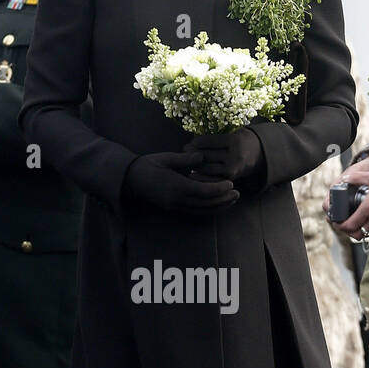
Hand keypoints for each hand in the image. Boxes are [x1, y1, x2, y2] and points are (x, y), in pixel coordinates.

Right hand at [123, 151, 238, 213]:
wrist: (130, 179)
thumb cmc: (148, 165)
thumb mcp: (167, 158)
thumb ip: (185, 159)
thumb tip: (202, 156)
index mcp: (176, 186)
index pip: (203, 191)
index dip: (219, 189)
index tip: (231, 183)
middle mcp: (177, 199)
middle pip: (206, 203)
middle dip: (223, 199)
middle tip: (238, 193)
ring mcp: (175, 206)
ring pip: (202, 210)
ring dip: (219, 206)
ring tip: (232, 200)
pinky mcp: (174, 208)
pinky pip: (195, 211)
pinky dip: (209, 209)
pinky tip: (218, 205)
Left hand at [183, 128, 263, 182]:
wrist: (262, 154)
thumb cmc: (244, 140)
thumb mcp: (234, 133)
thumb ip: (217, 138)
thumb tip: (194, 141)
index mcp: (234, 141)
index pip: (209, 141)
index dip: (196, 142)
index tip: (190, 142)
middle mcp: (234, 155)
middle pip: (207, 154)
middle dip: (193, 153)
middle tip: (184, 151)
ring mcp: (233, 168)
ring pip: (208, 167)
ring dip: (196, 164)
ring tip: (188, 161)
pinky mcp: (232, 178)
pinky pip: (213, 178)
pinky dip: (202, 176)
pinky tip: (193, 173)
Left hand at [323, 162, 368, 238]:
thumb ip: (357, 177)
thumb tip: (345, 178)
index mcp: (368, 208)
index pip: (350, 225)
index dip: (340, 227)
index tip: (337, 222)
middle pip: (357, 234)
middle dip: (348, 231)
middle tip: (344, 223)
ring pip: (366, 232)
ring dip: (359, 229)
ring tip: (354, 220)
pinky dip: (368, 227)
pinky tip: (366, 218)